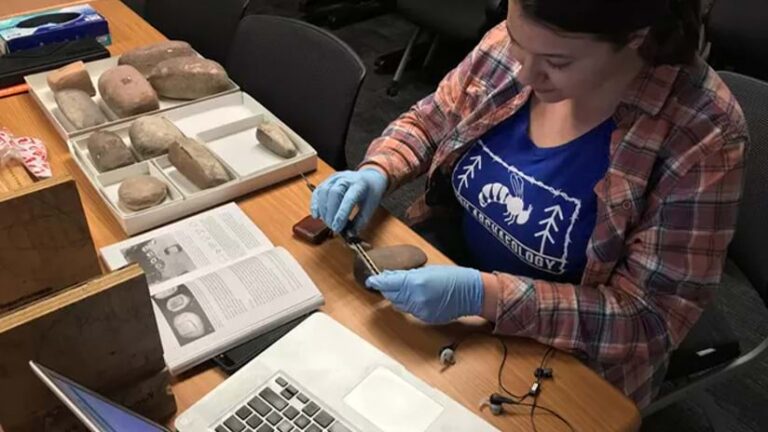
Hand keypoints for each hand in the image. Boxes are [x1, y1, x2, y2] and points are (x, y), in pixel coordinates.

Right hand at [310, 168, 387, 233]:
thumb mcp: (370, 207)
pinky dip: (315, 204)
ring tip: (326, 222)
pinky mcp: (327, 180)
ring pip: (323, 191)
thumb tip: (349, 235)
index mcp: (359, 184)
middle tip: (332, 227)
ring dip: (322, 209)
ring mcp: (335, 178)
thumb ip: (360, 222)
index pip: (348, 199)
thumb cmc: (370, 193)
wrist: (369, 177)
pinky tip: (317, 215)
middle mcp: (346, 178)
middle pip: (333, 193)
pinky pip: (318, 191)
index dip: (341, 214)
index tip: (336, 228)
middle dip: (330, 213)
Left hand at [365, 266, 483, 323]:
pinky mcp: (424, 318)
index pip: (389, 283)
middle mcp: (416, 298)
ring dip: (397, 297)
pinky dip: (408, 304)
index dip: (378, 281)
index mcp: (416, 282)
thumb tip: (391, 276)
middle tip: (386, 281)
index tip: (371, 280)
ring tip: (403, 288)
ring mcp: (420, 310)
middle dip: (387, 288)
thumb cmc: (454, 277)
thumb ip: (407, 275)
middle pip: (391, 295)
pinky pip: (410, 311)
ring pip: (399, 305)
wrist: (471, 293)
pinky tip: (415, 297)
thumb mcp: (428, 270)